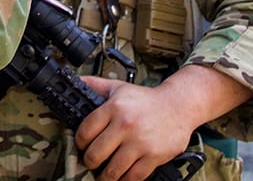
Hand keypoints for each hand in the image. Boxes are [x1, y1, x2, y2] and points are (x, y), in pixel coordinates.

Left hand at [75, 77, 194, 180]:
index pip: (85, 131)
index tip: (81, 146)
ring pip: (113, 169)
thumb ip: (94, 84)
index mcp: (114, 108)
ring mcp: (140, 142)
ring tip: (103, 174)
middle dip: (89, 161)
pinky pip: (133, 177)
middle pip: (95, 154)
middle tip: (90, 162)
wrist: (178, 105)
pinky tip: (121, 177)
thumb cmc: (146, 99)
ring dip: (104, 176)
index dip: (79, 142)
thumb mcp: (118, 88)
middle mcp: (125, 125)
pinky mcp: (154, 156)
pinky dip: (124, 180)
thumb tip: (74, 81)